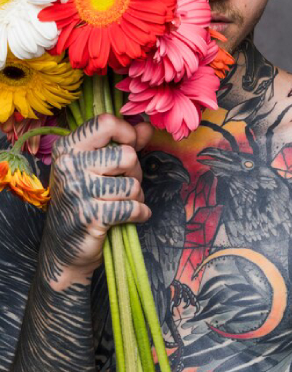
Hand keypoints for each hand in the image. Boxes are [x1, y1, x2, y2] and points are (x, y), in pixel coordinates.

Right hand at [40, 114, 153, 286]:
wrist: (65, 248)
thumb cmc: (85, 199)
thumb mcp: (97, 166)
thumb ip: (124, 143)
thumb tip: (147, 126)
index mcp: (68, 148)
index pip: (105, 123)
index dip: (128, 133)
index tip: (132, 145)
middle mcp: (69, 166)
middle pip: (127, 155)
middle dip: (135, 172)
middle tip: (125, 184)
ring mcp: (78, 191)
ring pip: (132, 184)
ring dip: (137, 196)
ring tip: (124, 202)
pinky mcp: (91, 216)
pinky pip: (133, 207)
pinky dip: (141, 213)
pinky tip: (135, 215)